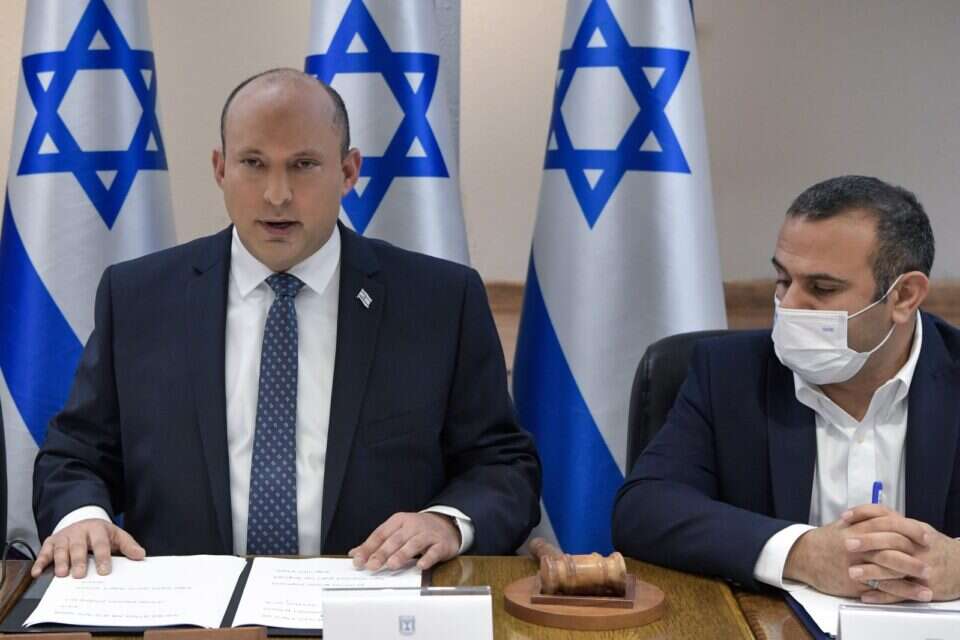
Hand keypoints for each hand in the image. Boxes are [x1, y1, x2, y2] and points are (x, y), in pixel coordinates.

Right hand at [31, 519, 145, 578]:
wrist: (83, 521)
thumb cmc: (101, 534)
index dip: (102, 557)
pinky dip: (40, 561)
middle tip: (79, 575)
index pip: (100, 543)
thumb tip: (140, 555)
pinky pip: (44, 551)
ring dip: (60, 561)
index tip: (104, 571)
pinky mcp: (51, 541)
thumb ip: (128, 546)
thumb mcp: (117, 535)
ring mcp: (64, 536)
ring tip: (62, 574)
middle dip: (79, 560)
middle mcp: (79, 531)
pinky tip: (37, 572)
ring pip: (61, 548)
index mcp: (97, 529)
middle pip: (79, 546)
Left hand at [348, 512, 460, 570]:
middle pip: (395, 539)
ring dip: (402, 554)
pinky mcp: (441, 544)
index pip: (381, 534)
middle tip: (372, 566)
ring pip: (413, 544)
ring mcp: (428, 534)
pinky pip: (434, 551)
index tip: (359, 560)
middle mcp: (413, 525)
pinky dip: (427, 558)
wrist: (447, 525)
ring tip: (392, 565)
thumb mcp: (397, 531)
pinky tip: (420, 566)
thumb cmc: (417, 531)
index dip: (369, 547)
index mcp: (399, 521)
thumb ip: (377, 543)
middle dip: (382, 553)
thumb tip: (355, 553)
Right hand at [783, 507, 927, 597]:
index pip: (889, 525)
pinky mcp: (852, 583)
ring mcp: (854, 565)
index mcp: (856, 528)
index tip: (925, 536)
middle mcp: (856, 546)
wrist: (802, 556)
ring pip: (888, 569)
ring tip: (926, 579)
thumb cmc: (826, 540)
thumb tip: (893, 516)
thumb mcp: (845, 524)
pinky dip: (899, 592)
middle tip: (928, 560)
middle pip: (891, 547)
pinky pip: (879, 588)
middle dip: (913, 554)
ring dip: (910, 574)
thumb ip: (867, 518)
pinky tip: (912, 593)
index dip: (910, 530)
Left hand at [844, 505, 959, 602]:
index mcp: (913, 530)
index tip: (844, 518)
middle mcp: (918, 548)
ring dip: (871, 571)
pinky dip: (882, 595)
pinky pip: (901, 593)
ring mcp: (921, 568)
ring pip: (895, 569)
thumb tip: (864, 514)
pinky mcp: (924, 588)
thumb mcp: (917, 527)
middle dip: (867, 542)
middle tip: (845, 544)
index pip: (888, 517)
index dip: (865, 514)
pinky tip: (865, 595)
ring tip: (852, 572)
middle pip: (891, 541)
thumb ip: (893, 521)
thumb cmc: (934, 545)